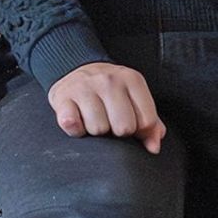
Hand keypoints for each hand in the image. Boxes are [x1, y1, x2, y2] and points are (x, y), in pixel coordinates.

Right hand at [47, 63, 165, 150]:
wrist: (76, 69)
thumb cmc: (110, 91)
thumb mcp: (134, 99)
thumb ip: (151, 123)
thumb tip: (153, 147)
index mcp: (132, 79)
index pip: (146, 121)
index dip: (139, 130)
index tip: (129, 121)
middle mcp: (109, 81)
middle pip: (123, 128)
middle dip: (117, 131)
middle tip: (109, 120)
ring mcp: (84, 88)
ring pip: (98, 130)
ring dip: (95, 130)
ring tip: (92, 118)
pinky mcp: (63, 98)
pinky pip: (73, 126)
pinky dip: (75, 130)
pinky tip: (78, 120)